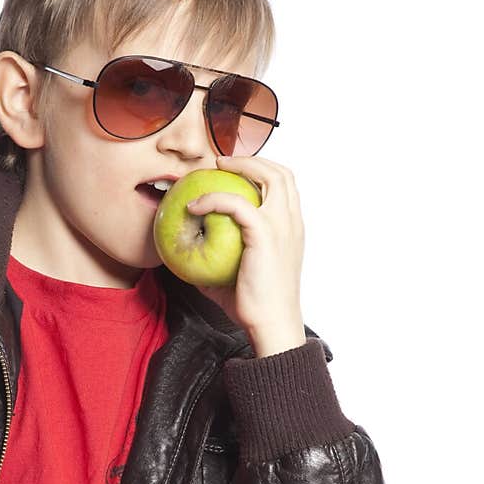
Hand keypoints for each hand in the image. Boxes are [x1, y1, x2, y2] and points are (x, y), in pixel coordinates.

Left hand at [186, 154, 306, 353]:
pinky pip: (235, 203)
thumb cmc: (254, 307)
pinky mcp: (265, 233)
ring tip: (214, 170)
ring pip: (268, 176)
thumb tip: (191, 259)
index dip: (264, 170)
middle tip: (223, 164)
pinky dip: (213, 199)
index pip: (287, 186)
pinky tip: (194, 206)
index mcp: (292, 230)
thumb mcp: (238, 278)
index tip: (236, 172)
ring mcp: (282, 226)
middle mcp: (292, 223)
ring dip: (240, 166)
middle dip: (252, 160)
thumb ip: (218, 263)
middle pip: (282, 173)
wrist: (270, 324)